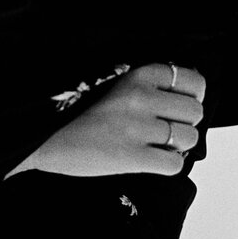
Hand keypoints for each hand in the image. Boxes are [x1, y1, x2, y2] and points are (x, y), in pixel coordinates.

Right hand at [6, 63, 205, 178]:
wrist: (42, 137)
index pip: (191, 79)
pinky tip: (150, 159)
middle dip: (186, 122)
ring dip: (178, 145)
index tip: (181, 103)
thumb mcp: (111, 83)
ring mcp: (137, 127)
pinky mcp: (132, 157)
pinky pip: (174, 165)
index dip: (193, 94)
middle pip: (195, 111)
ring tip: (157, 144)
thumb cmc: (76, 111)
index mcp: (136, 74)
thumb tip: (186, 96)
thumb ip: (145, 84)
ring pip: (188, 138)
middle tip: (166, 128)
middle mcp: (140, 97)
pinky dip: (167, 165)